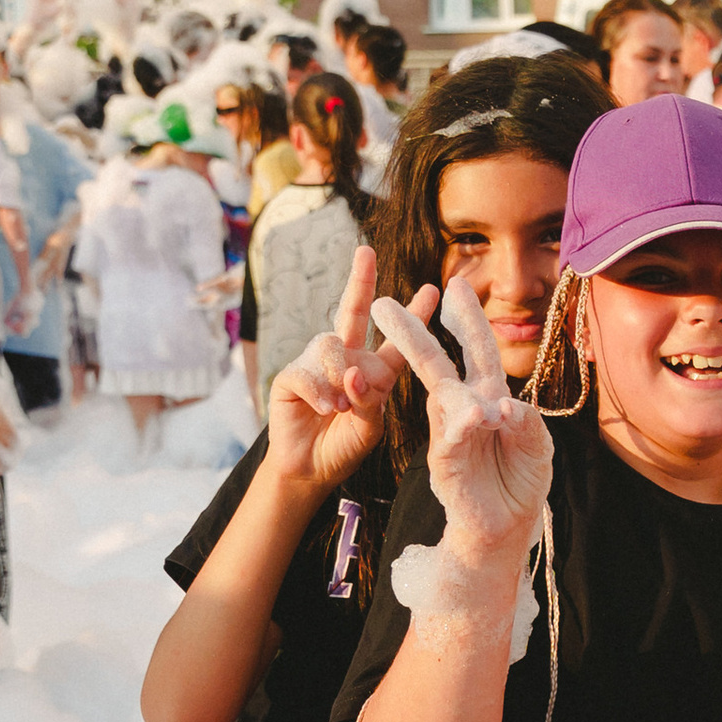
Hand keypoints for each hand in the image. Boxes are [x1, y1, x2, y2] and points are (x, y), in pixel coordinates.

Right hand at [266, 248, 409, 496]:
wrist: (311, 470)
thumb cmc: (344, 447)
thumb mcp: (371, 425)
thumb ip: (370, 398)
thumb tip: (353, 372)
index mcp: (372, 371)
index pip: (396, 340)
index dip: (412, 316)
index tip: (432, 289)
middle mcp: (344, 359)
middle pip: (351, 312)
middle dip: (360, 280)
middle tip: (367, 251)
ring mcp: (315, 365)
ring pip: (330, 344)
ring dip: (340, 373)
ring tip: (341, 406)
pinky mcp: (289, 376)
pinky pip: (306, 371)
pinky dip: (319, 391)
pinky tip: (325, 408)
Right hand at [370, 273, 551, 571]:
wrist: (507, 527)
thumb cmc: (521, 482)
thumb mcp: (538, 447)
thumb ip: (527, 422)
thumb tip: (502, 404)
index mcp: (488, 396)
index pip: (477, 350)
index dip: (467, 318)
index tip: (455, 284)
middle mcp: (464, 408)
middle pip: (437, 363)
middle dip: (412, 333)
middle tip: (384, 304)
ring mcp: (449, 432)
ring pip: (443, 394)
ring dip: (446, 378)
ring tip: (439, 367)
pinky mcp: (445, 459)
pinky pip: (452, 435)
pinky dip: (465, 423)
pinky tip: (478, 417)